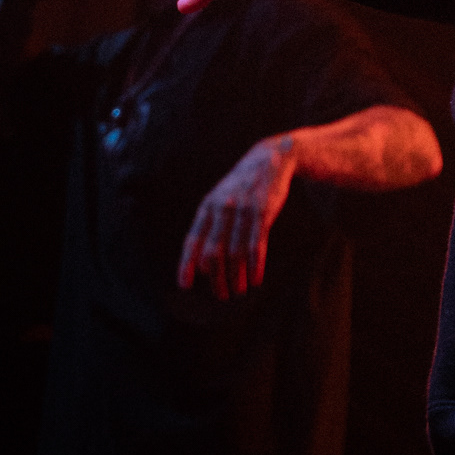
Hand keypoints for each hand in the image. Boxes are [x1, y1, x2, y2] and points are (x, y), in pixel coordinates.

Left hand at [177, 136, 296, 298]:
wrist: (269, 158)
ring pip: (235, 253)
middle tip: (222, 295)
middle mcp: (222, 208)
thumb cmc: (241, 186)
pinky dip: (255, 266)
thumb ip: (209, 226)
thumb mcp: (220, 198)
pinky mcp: (262, 212)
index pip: (192, 240)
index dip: (187, 264)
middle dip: (217, 279)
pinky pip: (257, 246)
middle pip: (214, 253)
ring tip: (240, 290)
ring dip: (237, 277)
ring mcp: (243, 210)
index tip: (185, 286)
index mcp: (207, 206)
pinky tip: (256, 279)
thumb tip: (201, 265)